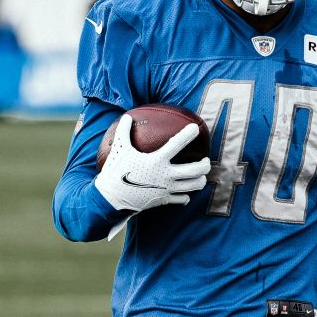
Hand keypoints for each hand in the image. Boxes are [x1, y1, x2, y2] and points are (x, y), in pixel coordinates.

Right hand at [93, 114, 211, 211]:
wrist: (111, 199)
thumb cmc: (115, 172)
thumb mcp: (119, 149)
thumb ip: (124, 131)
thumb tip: (127, 116)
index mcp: (156, 161)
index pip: (177, 144)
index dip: (188, 134)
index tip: (195, 128)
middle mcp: (165, 175)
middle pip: (195, 170)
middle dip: (204, 165)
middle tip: (205, 160)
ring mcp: (166, 189)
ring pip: (193, 186)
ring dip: (200, 181)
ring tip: (201, 176)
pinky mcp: (163, 200)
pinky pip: (182, 199)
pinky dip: (186, 196)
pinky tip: (185, 194)